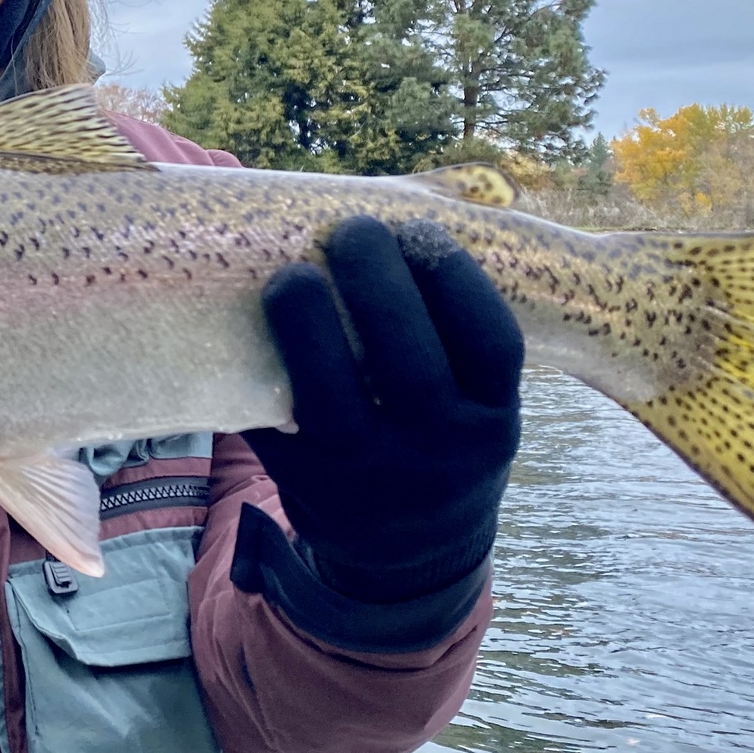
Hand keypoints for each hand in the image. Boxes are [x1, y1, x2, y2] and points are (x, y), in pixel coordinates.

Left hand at [247, 214, 522, 604]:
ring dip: (304, 320)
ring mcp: (369, 477)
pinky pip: (276, 418)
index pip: (490, 344)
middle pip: (408, 360)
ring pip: (329, 394)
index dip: (456, 278)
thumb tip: (455, 197)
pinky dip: (264, 364)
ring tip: (293, 273)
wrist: (410, 555)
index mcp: (493, 423)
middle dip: (377, 280)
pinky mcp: (304, 486)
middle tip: (354, 231)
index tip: (422, 230)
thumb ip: (460, 329)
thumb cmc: (443, 440)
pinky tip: (259, 316)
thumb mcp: (478, 401)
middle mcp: (438, 456)